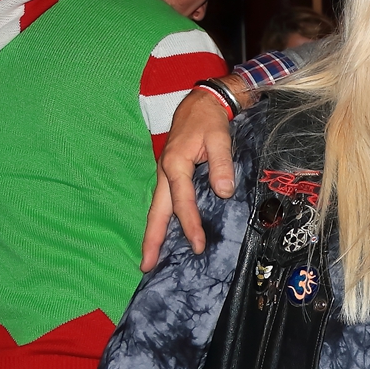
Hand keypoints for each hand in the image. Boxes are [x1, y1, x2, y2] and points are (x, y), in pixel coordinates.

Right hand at [143, 83, 242, 269]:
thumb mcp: (220, 138)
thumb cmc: (209, 120)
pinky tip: (165, 234)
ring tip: (149, 257)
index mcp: (175, 165)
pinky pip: (164, 202)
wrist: (200, 103)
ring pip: (157, 209)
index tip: (197, 246)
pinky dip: (162, 220)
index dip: (190, 225)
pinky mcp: (170, 176)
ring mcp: (165, 175)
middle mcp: (165, 173)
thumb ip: (222, 165)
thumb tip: (224, 192)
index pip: (183, 202)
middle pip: (157, 212)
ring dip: (154, 233)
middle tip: (146, 265)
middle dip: (152, 239)